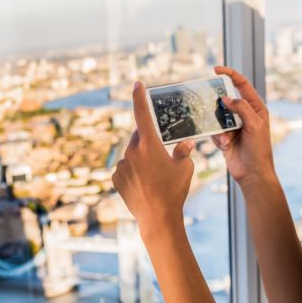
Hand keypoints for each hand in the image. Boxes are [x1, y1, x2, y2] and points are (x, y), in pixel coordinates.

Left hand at [111, 81, 195, 237]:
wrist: (157, 218)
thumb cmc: (174, 191)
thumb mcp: (185, 168)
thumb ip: (183, 152)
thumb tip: (184, 144)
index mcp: (149, 144)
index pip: (142, 113)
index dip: (139, 97)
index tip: (137, 84)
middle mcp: (131, 151)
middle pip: (139, 137)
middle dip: (149, 141)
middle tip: (161, 156)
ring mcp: (122, 165)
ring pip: (132, 154)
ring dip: (141, 159)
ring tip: (154, 178)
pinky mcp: (116, 177)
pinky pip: (125, 168)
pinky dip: (133, 172)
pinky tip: (144, 185)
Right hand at [211, 65, 276, 185]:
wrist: (252, 174)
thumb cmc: (259, 150)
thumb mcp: (254, 125)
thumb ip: (241, 108)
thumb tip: (226, 98)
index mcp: (256, 108)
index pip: (243, 85)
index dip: (230, 74)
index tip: (217, 69)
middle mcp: (245, 115)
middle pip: (227, 99)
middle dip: (218, 102)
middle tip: (209, 99)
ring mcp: (234, 126)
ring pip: (218, 115)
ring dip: (218, 124)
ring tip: (225, 135)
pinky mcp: (224, 137)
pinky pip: (214, 130)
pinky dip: (217, 137)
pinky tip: (225, 145)